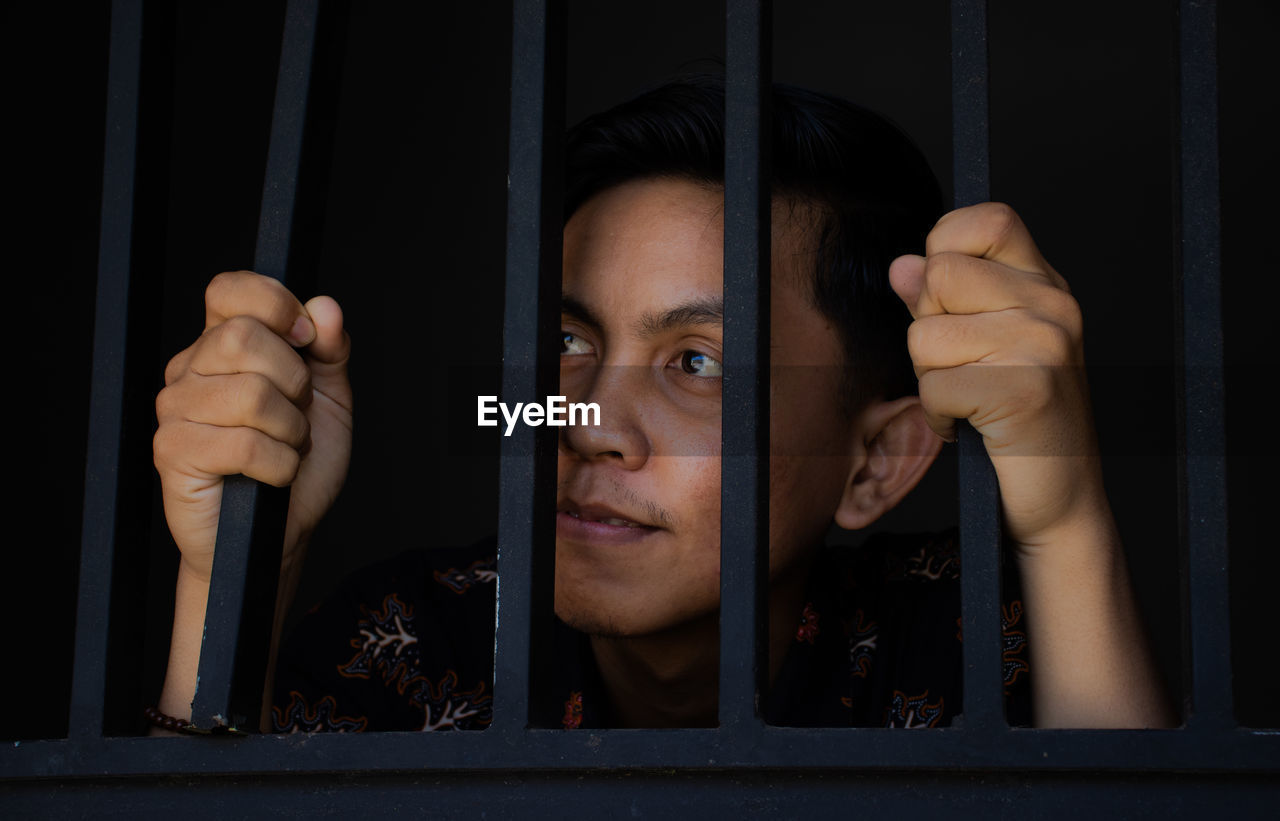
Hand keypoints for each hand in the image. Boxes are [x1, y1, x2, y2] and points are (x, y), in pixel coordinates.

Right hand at [153, 271, 352, 582]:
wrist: (280, 534)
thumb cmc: (299, 465)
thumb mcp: (330, 399)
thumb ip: (331, 350)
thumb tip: (325, 306)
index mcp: (223, 344)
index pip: (230, 289)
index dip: (276, 304)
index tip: (306, 339)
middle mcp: (191, 369)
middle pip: (243, 336)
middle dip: (293, 379)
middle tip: (297, 413)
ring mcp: (175, 409)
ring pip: (250, 393)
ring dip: (291, 430)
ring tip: (286, 448)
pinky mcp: (173, 452)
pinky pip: (243, 443)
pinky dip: (279, 464)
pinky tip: (273, 475)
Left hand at [889, 203, 1103, 548]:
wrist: (1061, 500)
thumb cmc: (1017, 421)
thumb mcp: (980, 347)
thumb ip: (940, 302)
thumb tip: (901, 265)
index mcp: (1045, 284)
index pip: (985, 219)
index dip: (945, 250)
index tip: (951, 302)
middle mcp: (1053, 304)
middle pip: (938, 276)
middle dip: (927, 330)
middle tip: (962, 369)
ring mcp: (1045, 344)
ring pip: (925, 336)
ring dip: (930, 379)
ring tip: (970, 399)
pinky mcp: (1027, 390)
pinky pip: (935, 387)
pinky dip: (939, 417)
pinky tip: (970, 426)